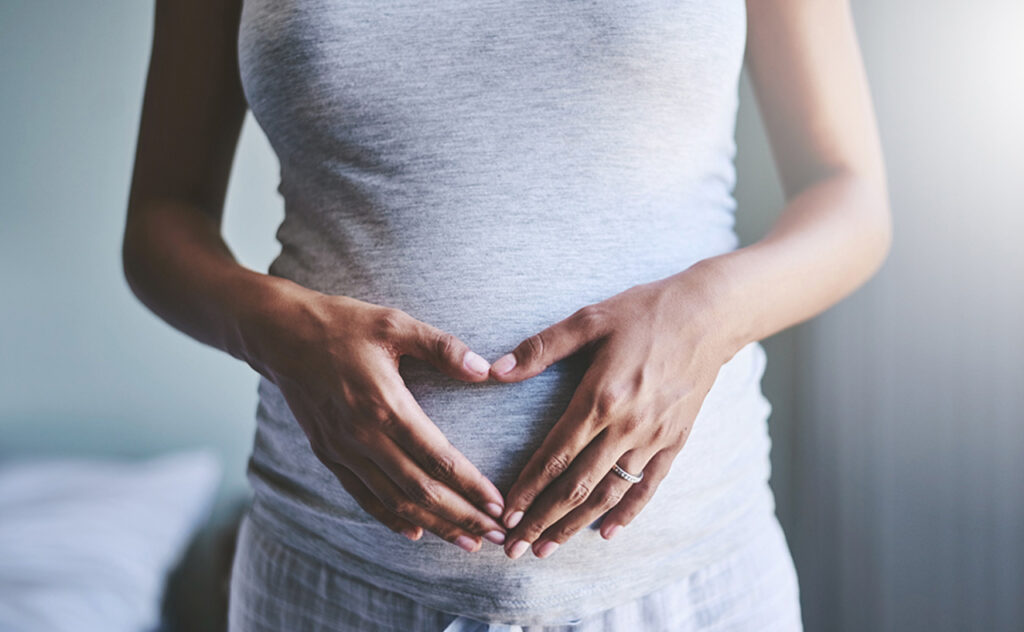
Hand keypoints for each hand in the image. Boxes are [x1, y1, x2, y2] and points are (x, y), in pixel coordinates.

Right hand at [242, 285, 507, 551]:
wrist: (280, 335)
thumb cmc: (342, 324)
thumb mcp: (395, 323)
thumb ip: (442, 347)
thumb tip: (485, 370)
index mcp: (385, 404)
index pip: (437, 457)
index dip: (471, 486)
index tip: (498, 505)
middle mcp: (363, 435)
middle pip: (420, 490)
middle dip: (461, 517)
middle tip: (495, 535)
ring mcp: (342, 449)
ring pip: (394, 502)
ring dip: (434, 525)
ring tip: (467, 542)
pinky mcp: (328, 454)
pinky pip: (363, 496)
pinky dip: (391, 519)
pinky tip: (417, 531)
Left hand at [487, 266, 739, 558]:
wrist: (710, 315)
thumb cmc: (644, 311)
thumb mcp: (589, 319)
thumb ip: (542, 347)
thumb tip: (495, 369)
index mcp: (600, 397)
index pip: (555, 455)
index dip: (527, 488)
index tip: (505, 513)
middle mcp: (626, 425)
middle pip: (577, 484)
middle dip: (542, 519)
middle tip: (515, 548)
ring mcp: (653, 437)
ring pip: (608, 492)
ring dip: (575, 524)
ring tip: (547, 548)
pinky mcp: (675, 440)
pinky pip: (648, 485)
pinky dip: (627, 512)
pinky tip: (605, 532)